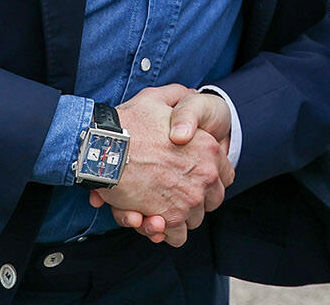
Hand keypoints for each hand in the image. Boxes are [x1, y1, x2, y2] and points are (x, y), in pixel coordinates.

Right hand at [90, 85, 232, 247]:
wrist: (104, 147)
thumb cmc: (130, 122)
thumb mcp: (158, 97)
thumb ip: (179, 97)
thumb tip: (192, 94)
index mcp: (208, 149)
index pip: (225, 175)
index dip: (209, 178)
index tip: (193, 178)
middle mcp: (204, 176)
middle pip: (212, 200)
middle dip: (196, 200)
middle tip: (174, 194)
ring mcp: (188, 199)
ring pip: (194, 219)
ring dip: (179, 216)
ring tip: (159, 208)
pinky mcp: (168, 218)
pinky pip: (177, 236)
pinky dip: (167, 233)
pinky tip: (154, 221)